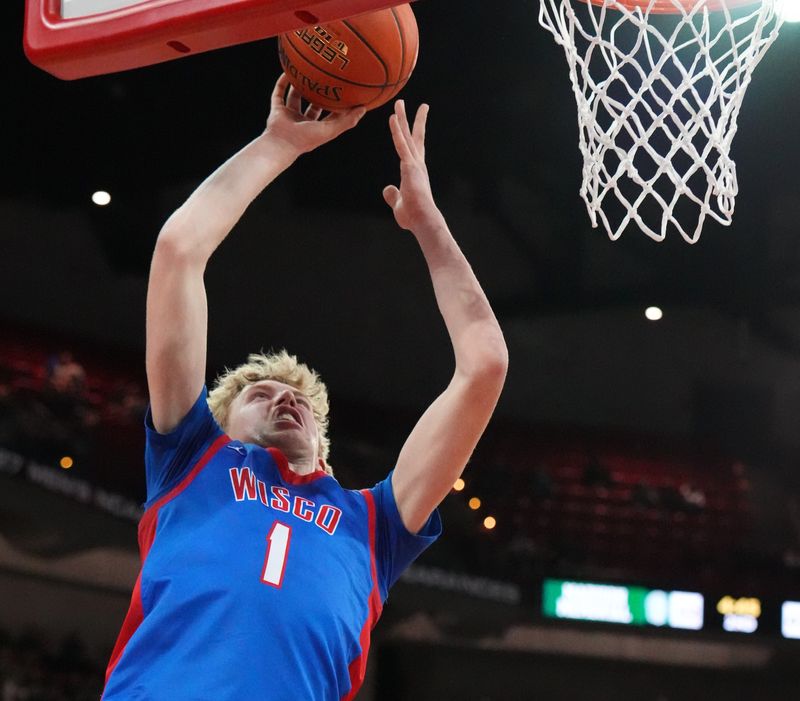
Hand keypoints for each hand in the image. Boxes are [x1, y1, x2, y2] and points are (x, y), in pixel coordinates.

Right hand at [264, 74, 365, 156]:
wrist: (282, 143)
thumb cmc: (307, 139)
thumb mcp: (331, 129)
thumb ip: (348, 121)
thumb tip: (363, 109)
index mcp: (318, 128)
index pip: (331, 115)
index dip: (338, 105)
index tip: (345, 92)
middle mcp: (304, 122)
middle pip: (313, 105)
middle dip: (318, 94)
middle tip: (324, 79)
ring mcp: (290, 116)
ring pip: (295, 98)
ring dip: (299, 87)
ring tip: (304, 72)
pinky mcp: (277, 110)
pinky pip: (279, 93)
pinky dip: (282, 83)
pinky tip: (288, 71)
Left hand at [383, 100, 441, 232]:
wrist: (423, 221)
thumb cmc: (413, 216)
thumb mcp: (399, 204)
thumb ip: (393, 195)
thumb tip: (387, 189)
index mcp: (414, 170)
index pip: (414, 147)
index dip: (412, 132)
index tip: (415, 120)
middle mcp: (416, 163)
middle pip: (413, 135)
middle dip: (409, 118)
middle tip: (407, 103)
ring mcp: (414, 164)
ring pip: (407, 135)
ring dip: (402, 118)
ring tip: (399, 102)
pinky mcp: (410, 167)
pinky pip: (401, 145)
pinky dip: (397, 131)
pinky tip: (392, 119)